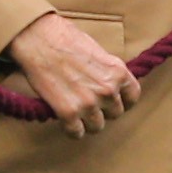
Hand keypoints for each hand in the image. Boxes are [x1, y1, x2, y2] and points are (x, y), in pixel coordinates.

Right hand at [6, 10, 140, 137]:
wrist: (39, 39)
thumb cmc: (65, 38)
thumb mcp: (98, 51)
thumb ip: (107, 71)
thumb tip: (110, 83)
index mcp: (118, 72)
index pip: (132, 97)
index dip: (122, 101)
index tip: (112, 102)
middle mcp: (108, 90)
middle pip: (115, 114)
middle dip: (103, 110)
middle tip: (89, 104)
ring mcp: (89, 103)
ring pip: (97, 127)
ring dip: (87, 122)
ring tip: (78, 114)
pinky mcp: (68, 112)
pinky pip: (76, 133)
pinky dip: (72, 130)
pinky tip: (67, 122)